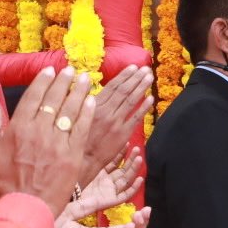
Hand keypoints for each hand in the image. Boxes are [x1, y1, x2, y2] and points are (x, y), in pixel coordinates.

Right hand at [0, 67, 94, 213]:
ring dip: (79, 92)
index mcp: (17, 129)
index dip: (43, 82)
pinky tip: (92, 102)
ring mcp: (58, 143)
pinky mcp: (73, 155)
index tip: (51, 71)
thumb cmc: (3, 185)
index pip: (34, 97)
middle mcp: (39, 131)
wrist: (26, 209)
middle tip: (72, 70)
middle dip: (64, 82)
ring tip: (86, 79)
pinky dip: (87, 113)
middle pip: (54, 99)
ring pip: (71, 110)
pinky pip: (82, 129)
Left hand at [63, 150, 143, 221]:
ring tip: (139, 158)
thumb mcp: (80, 164)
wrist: (67, 198)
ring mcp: (109, 191)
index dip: (121, 153)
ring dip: (134, 169)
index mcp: (98, 173)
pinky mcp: (112, 201)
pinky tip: (140, 179)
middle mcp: (106, 181)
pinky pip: (126, 194)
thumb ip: (88, 154)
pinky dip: (134, 188)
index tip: (127, 143)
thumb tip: (91, 135)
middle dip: (131, 159)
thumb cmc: (70, 181)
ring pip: (126, 179)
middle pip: (123, 169)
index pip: (113, 161)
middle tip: (137, 149)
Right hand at [80, 65, 154, 181]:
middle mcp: (106, 111)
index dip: (124, 76)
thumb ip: (87, 102)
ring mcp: (115, 122)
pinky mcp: (122, 134)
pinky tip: (150, 98)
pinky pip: (135, 118)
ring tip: (149, 77)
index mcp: (94, 105)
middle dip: (135, 78)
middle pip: (123, 91)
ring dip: (141, 87)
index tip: (133, 67)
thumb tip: (90, 88)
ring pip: (130, 101)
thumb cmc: (77, 137)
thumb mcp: (78, 115)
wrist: (82, 160)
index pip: (112, 87)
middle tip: (145, 68)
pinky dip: (143, 107)